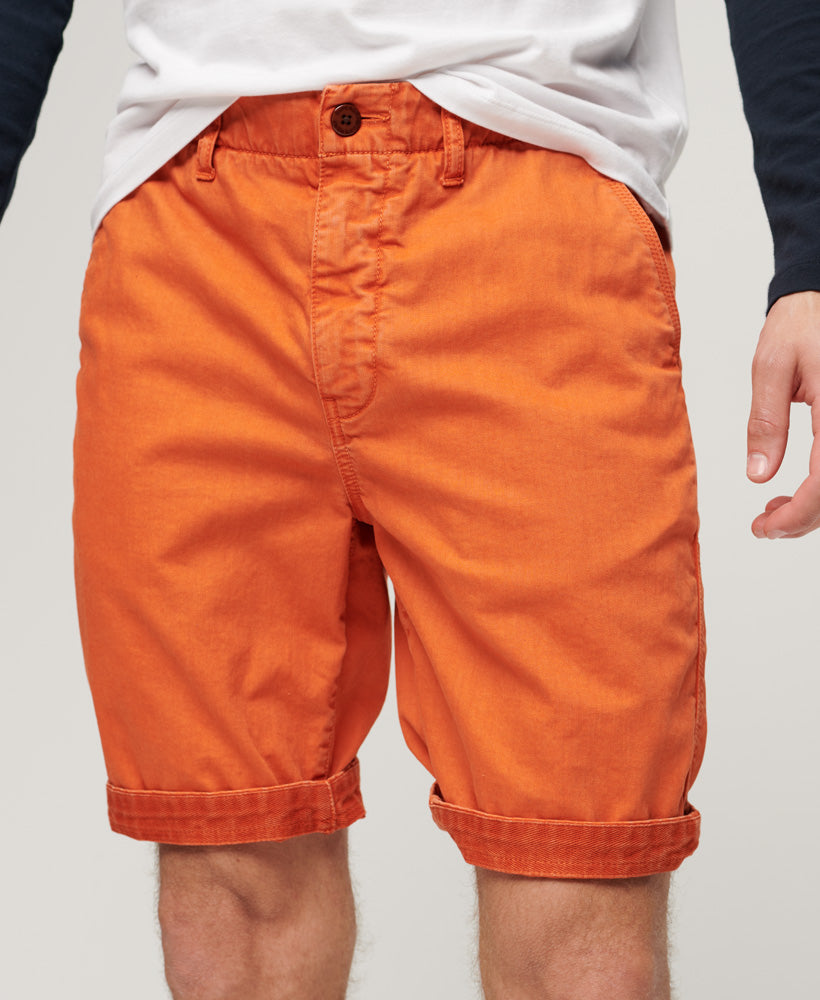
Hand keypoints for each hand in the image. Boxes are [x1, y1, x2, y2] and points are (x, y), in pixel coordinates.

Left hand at [747, 290, 819, 538]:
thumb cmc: (802, 323)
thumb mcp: (771, 367)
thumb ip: (765, 422)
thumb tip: (758, 476)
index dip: (797, 516)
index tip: (762, 529)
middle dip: (804, 519)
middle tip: (763, 524)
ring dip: (816, 507)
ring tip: (775, 509)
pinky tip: (798, 490)